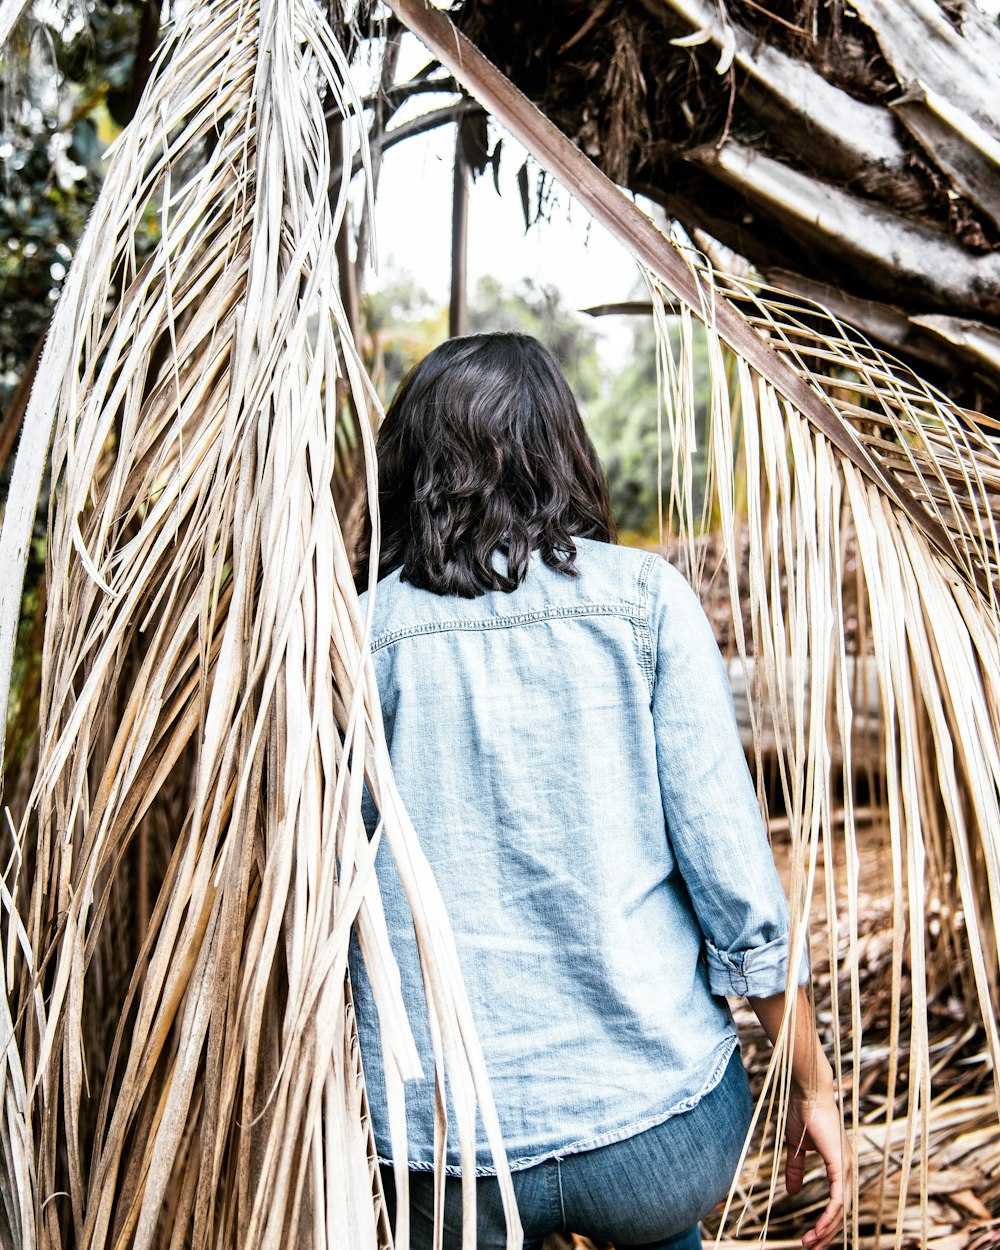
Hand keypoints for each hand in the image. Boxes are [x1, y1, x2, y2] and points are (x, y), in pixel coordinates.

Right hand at [784, 1088, 852, 1248]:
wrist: (807, 1092)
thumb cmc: (803, 1113)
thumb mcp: (796, 1148)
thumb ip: (796, 1169)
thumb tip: (793, 1191)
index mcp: (839, 1164)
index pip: (837, 1200)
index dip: (825, 1220)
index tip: (811, 1235)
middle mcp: (847, 1168)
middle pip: (842, 1211)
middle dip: (827, 1232)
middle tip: (811, 1247)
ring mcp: (846, 1168)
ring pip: (841, 1210)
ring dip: (827, 1230)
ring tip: (811, 1243)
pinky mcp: (840, 1165)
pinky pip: (839, 1200)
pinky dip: (830, 1217)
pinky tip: (819, 1229)